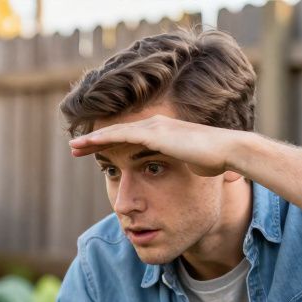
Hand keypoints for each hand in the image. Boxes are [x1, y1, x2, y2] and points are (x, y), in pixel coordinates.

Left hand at [68, 114, 246, 176]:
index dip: (109, 145)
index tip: (92, 154)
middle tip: (74, 149)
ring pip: (114, 132)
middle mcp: (155, 126)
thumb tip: (184, 175)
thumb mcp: (190, 166)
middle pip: (117, 133)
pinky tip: (89, 144)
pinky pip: (121, 135)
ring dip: (92, 140)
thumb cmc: (214, 162)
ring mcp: (154, 127)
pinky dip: (103, 139)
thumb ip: (180, 167)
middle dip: (94, 141)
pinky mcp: (154, 133)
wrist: (227, 151)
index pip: (129, 138)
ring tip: (74, 148)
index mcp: (162, 133)